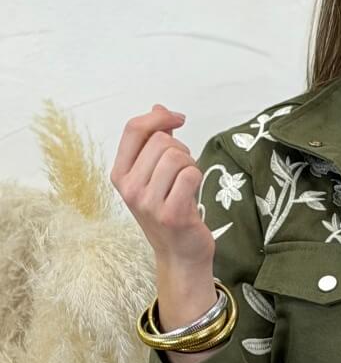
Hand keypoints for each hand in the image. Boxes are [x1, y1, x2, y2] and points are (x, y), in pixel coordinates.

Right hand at [111, 103, 215, 269]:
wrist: (180, 254)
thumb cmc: (169, 211)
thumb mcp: (154, 175)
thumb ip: (155, 142)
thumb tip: (158, 108)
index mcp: (120, 174)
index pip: (133, 129)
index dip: (159, 117)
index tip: (178, 118)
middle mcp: (129, 188)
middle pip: (160, 141)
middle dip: (181, 148)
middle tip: (184, 168)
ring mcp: (148, 203)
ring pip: (176, 156)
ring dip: (190, 163)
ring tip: (188, 181)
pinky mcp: (171, 214)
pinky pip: (190, 175)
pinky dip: (198, 177)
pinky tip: (193, 192)